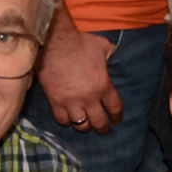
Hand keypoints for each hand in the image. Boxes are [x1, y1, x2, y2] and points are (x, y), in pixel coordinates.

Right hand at [37, 14, 122, 131]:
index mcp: (103, 85)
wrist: (54, 42)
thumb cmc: (79, 42)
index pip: (115, 108)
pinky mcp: (55, 102)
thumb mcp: (102, 46)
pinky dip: (66, 121)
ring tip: (85, 125)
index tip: (116, 120)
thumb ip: (110, 53)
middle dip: (103, 128)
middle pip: (99, 122)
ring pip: (81, 125)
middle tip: (103, 129)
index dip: (117, 116)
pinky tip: (68, 119)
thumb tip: (114, 54)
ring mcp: (71, 101)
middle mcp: (89, 98)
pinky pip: (62, 120)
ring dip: (85, 126)